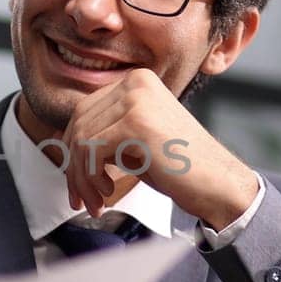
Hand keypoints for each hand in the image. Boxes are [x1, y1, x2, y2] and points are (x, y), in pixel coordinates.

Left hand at [60, 69, 257, 228]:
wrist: (219, 183)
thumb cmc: (179, 166)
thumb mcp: (134, 140)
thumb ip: (105, 133)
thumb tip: (61, 143)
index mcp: (136, 81)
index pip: (83, 112)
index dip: (72, 150)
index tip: (76, 182)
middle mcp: (135, 82)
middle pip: (78, 124)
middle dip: (74, 167)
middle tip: (81, 197)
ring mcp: (136, 99)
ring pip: (81, 140)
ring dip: (82, 178)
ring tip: (96, 200)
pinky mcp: (136, 122)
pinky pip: (91, 151)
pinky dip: (91, 177)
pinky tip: (108, 193)